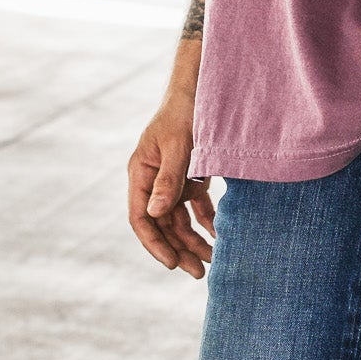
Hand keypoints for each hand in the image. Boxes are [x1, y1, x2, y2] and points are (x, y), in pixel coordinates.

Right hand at [127, 92, 215, 278]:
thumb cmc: (185, 112)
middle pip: (162, 225)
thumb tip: (155, 214)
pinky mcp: (189, 176)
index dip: (154, 244)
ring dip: (194, 239)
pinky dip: (206, 221)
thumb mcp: (178, 145)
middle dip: (179, 249)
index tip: (172, 264)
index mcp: (141, 173)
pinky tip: (219, 234)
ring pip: (179, 220)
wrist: (203, 86)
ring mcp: (171, 179)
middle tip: (199, 272)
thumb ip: (168, 179)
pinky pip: (194, 207)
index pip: (141, 218)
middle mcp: (153, 180)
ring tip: (214, 259)